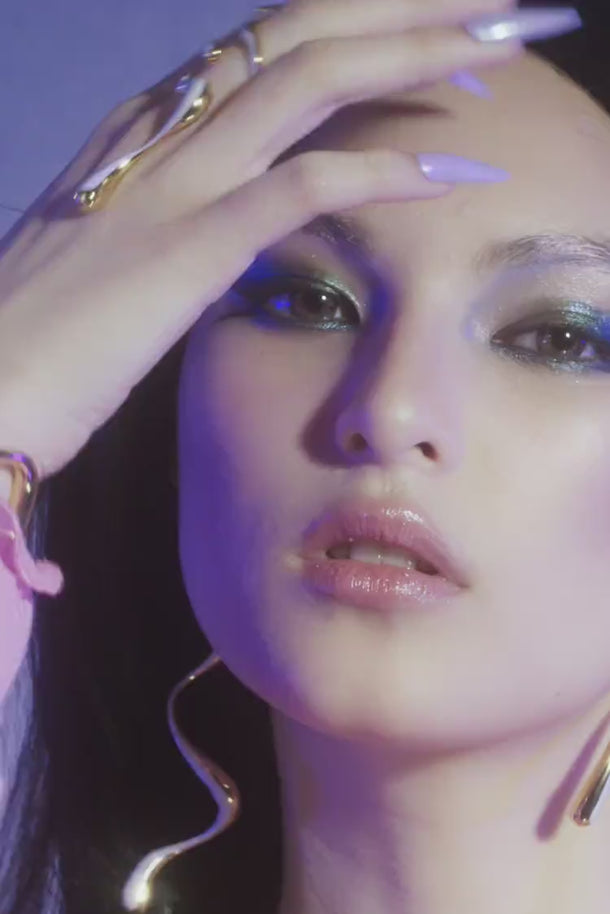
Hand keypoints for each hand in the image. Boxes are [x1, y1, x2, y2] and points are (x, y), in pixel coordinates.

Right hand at [0, 0, 524, 479]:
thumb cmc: (41, 338)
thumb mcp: (112, 253)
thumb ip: (171, 217)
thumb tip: (227, 222)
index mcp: (145, 130)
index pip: (264, 48)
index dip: (355, 27)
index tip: (430, 34)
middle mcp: (161, 132)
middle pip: (299, 33)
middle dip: (404, 9)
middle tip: (496, 8)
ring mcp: (172, 183)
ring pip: (308, 80)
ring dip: (415, 55)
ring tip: (500, 49)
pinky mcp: (184, 247)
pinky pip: (300, 187)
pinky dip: (381, 173)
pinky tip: (448, 172)